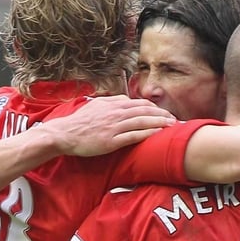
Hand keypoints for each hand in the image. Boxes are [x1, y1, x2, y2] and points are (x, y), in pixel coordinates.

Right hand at [42, 95, 174, 156]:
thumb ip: (112, 102)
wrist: (65, 134)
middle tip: (174, 119)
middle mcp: (115, 113)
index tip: (163, 112)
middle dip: (162, 115)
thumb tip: (126, 100)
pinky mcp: (111, 140)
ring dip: (159, 123)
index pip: (139, 103)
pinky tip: (157, 134)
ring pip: (142, 122)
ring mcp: (114, 126)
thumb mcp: (96, 105)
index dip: (154, 108)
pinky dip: (147, 134)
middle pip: (145, 111)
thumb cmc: (80, 122)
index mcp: (113, 104)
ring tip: (171, 126)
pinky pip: (133, 136)